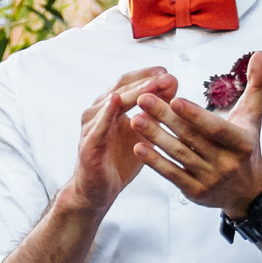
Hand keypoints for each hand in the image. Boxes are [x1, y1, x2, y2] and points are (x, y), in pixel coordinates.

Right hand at [61, 66, 177, 215]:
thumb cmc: (120, 160)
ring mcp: (91, 127)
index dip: (147, 75)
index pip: (128, 83)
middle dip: (144, 80)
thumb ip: (156, 110)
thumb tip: (173, 84)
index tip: (168, 72)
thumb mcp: (144, 132)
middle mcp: (97, 113)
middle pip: (120, 88)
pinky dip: (106, 113)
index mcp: (110, 108)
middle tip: (166, 76)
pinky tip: (115, 101)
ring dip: (132, 93)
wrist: (99, 190)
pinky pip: (98, 127)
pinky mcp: (88, 145)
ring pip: (111, 104)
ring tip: (152, 85)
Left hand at [130, 51, 261, 215]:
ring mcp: (210, 178)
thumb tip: (260, 53)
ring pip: (178, 154)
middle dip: (165, 118)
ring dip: (155, 137)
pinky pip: (171, 174)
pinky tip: (138, 146)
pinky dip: (154, 161)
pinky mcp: (194, 191)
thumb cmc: (247, 145)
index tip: (173, 98)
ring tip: (134, 118)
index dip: (194, 114)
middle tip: (142, 99)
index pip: (215, 128)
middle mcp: (226, 162)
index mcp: (241, 142)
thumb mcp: (253, 116)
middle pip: (191, 137)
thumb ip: (257, 84)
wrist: (249, 191)